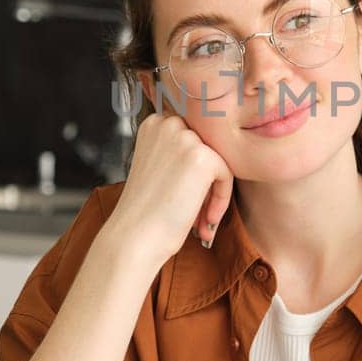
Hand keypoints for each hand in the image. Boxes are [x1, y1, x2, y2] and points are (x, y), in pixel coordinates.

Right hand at [102, 110, 234, 265]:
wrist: (134, 237)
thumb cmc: (145, 211)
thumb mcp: (158, 168)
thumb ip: (180, 153)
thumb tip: (214, 153)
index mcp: (154, 123)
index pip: (193, 138)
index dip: (194, 171)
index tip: (185, 198)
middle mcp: (167, 123)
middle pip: (207, 148)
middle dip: (206, 181)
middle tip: (197, 213)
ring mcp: (184, 137)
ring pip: (218, 161)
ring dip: (213, 193)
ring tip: (200, 220)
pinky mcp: (202, 156)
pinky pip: (227, 174)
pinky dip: (221, 200)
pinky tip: (205, 220)